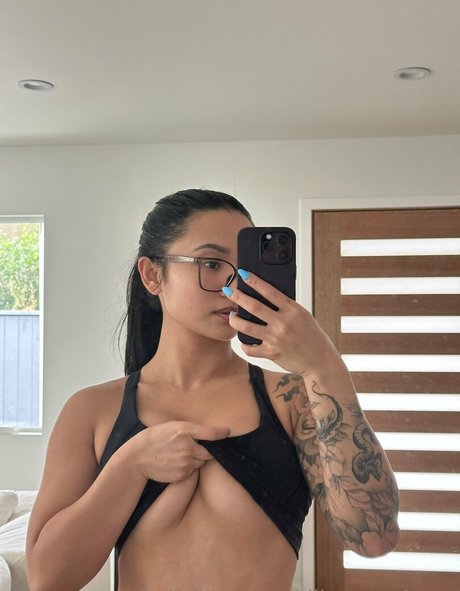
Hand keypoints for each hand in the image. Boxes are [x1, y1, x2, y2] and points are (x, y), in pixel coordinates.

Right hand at [130, 421, 230, 482]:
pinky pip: (192, 472)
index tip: (229, 432)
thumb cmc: (157, 437)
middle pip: (209, 452)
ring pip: (201, 463)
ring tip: (182, 455)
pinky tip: (176, 463)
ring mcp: (184, 463)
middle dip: (207, 451)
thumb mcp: (173, 426)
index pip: (210, 433)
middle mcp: (187, 447)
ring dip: (197, 460)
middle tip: (198, 448)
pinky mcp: (181, 475)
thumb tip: (212, 432)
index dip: (222, 433)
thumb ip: (192, 430)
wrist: (138, 456)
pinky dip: (189, 469)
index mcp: (184, 431)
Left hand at [223, 270, 338, 374]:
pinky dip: (245, 344)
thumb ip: (286, 307)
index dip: (254, 281)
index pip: (270, 291)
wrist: (320, 360)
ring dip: (235, 320)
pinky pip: (251, 348)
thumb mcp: (303, 316)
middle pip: (254, 307)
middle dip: (237, 297)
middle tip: (227, 290)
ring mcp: (276, 338)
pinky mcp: (272, 353)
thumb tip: (266, 296)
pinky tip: (243, 340)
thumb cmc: (311, 336)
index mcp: (293, 310)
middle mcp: (283, 323)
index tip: (243, 273)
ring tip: (232, 316)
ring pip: (247, 327)